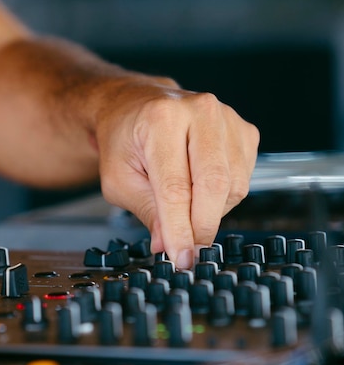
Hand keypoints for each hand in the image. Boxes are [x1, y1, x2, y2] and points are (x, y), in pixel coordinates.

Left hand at [96, 84, 259, 268]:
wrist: (136, 106)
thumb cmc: (125, 140)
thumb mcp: (119, 179)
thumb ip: (147, 212)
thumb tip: (170, 245)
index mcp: (161, 119)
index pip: (176, 187)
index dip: (181, 229)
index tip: (182, 257)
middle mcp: (199, 110)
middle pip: (214, 184)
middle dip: (202, 226)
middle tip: (190, 249)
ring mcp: (227, 118)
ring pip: (233, 186)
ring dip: (212, 211)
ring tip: (185, 206)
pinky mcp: (244, 130)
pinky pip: (244, 179)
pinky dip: (224, 197)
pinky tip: (201, 189)